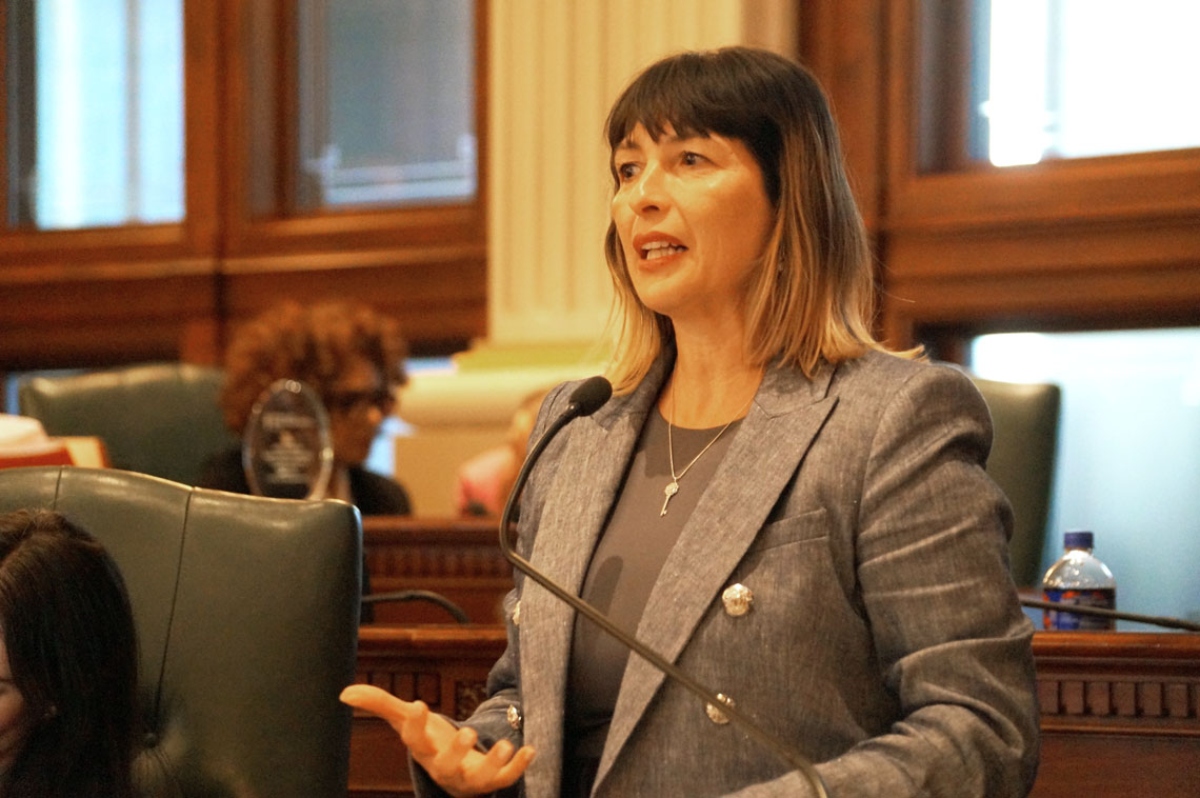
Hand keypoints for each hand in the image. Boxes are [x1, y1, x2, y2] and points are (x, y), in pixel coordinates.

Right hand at [340, 684, 535, 796]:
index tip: (420, 703)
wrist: (455, 775)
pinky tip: (530, 748)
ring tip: (503, 744)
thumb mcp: (407, 721)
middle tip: (464, 732)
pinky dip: (518, 766)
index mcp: (423, 751)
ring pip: (480, 778)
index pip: (415, 740)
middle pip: (447, 766)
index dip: (416, 725)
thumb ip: (380, 704)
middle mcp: (445, 768)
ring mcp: (470, 776)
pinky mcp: (493, 779)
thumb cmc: (430, 742)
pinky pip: (507, 778)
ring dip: (493, 763)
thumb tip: (344, 693)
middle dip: (456, 751)